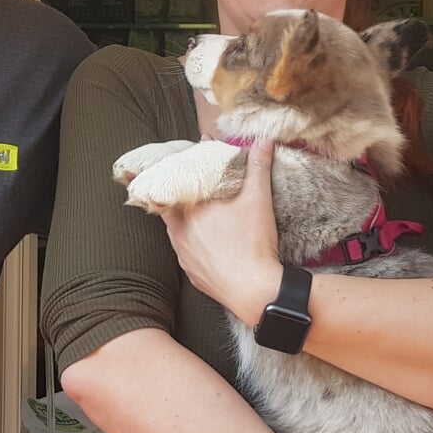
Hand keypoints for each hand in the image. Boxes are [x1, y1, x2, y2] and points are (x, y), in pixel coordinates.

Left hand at [163, 138, 282, 325]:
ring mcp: (183, 256)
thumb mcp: (258, 199)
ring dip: (185, 222)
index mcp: (188, 210)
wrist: (255, 290)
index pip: (170, 185)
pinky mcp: (191, 274)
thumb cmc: (254, 243)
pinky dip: (192, 245)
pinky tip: (206, 242)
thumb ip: (258, 167)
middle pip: (169, 209)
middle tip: (190, 190)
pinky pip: (186, 254)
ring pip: (176, 232)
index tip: (178, 165)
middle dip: (178, 198)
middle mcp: (179, 233)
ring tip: (199, 214)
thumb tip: (263, 142)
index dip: (174, 174)